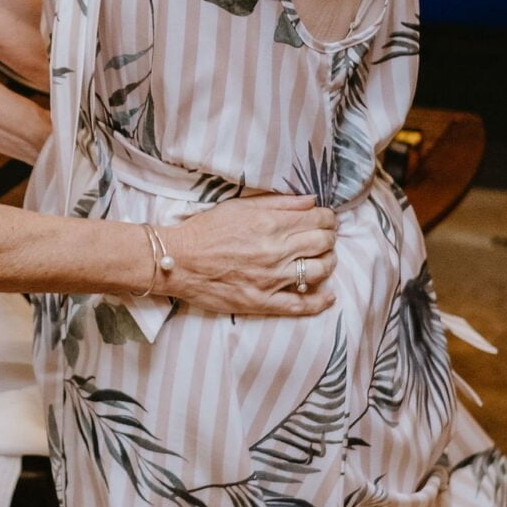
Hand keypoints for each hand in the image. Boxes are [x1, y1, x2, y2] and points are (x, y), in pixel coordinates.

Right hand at [166, 193, 336, 318]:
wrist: (178, 260)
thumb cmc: (205, 230)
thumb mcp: (239, 206)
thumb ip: (278, 203)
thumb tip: (310, 201)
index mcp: (271, 223)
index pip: (318, 219)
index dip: (327, 218)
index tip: (325, 220)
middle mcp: (276, 250)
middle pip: (323, 243)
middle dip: (329, 238)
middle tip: (324, 239)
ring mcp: (271, 278)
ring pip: (319, 270)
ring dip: (327, 264)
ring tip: (322, 261)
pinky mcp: (263, 301)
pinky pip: (301, 305)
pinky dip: (320, 301)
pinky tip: (328, 297)